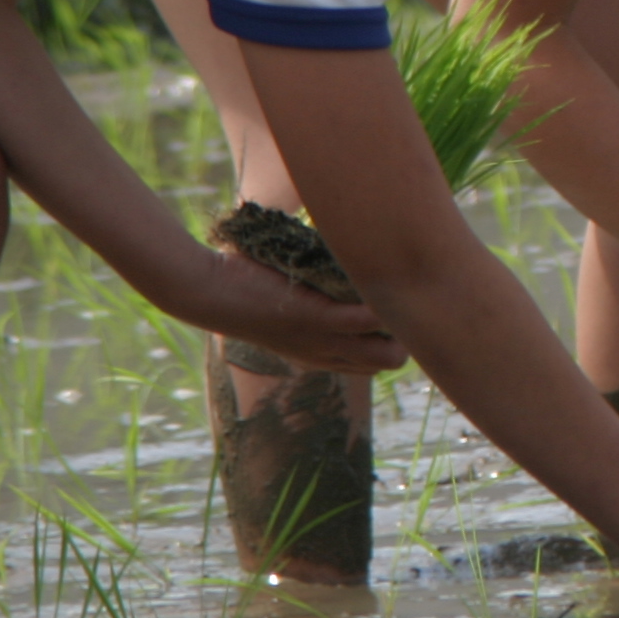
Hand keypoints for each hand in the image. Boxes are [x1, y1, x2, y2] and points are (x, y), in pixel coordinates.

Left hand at [176, 248, 403, 373]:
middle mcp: (322, 354)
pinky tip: (390, 276)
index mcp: (316, 354)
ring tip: (410, 288)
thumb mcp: (283, 303)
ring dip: (403, 322)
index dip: (395, 338)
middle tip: (412, 297)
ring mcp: (320, 340)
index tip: (403, 308)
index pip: (373, 363)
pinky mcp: (314, 318)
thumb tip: (334, 254)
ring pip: (386, 352)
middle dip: (410, 335)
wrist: (206, 293)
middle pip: (389, 362)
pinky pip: (367, 320)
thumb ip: (312, 294)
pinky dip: (384, 303)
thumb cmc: (241, 289)